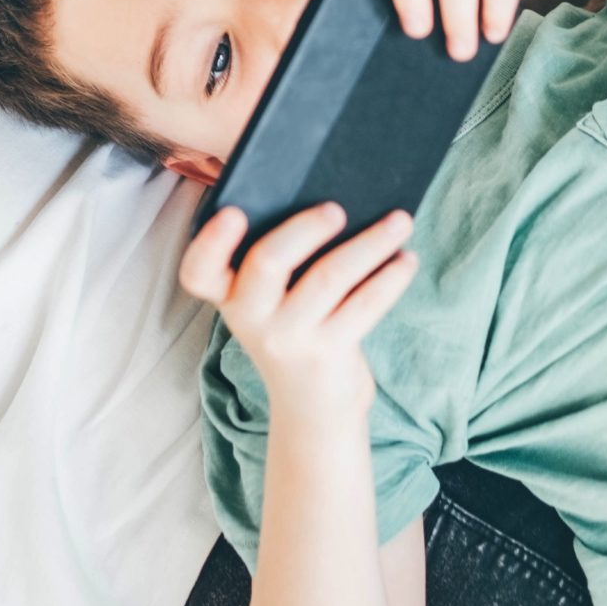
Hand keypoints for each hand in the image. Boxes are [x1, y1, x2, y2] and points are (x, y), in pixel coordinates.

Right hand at [179, 203, 418, 416]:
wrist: (313, 406)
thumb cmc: (293, 329)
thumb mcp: (270, 301)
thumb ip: (282, 256)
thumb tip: (334, 199)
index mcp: (228, 294)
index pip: (199, 272)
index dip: (211, 242)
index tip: (234, 213)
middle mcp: (251, 317)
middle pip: (267, 262)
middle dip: (305, 228)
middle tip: (337, 208)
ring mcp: (288, 337)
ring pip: (329, 277)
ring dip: (370, 243)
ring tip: (400, 221)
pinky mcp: (328, 352)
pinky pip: (364, 304)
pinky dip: (390, 277)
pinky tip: (407, 259)